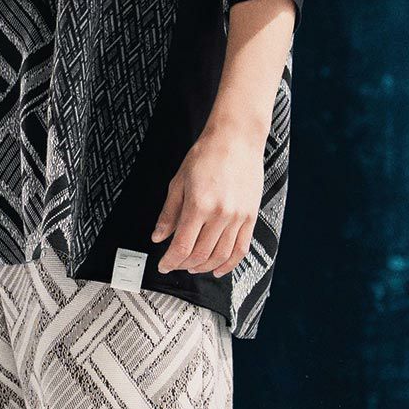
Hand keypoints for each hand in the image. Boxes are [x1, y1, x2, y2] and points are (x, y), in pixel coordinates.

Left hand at [151, 123, 264, 275]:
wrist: (236, 139)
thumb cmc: (207, 155)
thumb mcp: (178, 181)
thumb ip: (168, 213)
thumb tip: (158, 236)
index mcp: (199, 205)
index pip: (182, 246)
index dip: (170, 261)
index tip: (163, 264)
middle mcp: (220, 214)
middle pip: (200, 254)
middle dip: (184, 265)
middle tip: (175, 264)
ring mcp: (238, 217)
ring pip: (220, 255)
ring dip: (204, 267)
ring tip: (193, 267)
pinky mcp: (250, 217)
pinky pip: (241, 249)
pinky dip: (229, 264)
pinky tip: (218, 269)